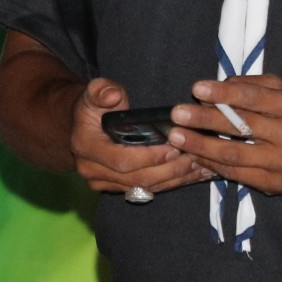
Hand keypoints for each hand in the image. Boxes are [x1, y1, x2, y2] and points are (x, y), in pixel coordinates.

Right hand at [70, 76, 209, 197]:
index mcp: (86, 147)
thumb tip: (114, 96)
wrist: (80, 125)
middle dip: (170, 170)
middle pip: (138, 179)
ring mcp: (103, 183)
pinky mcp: (116, 188)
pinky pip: (147, 190)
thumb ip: (102, 91)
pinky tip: (192, 174)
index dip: (151, 157)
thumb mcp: (94, 92)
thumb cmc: (93, 106)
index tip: (175, 147)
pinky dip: (171, 183)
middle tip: (196, 157)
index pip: (123, 160)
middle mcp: (92, 170)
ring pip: (145, 188)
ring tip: (201, 167)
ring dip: (175, 179)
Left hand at [171, 73, 281, 195]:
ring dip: (201, 147)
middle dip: (204, 120)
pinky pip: (237, 175)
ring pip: (234, 155)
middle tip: (177, 114)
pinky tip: (194, 156)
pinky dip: (213, 165)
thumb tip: (219, 86)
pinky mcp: (275, 184)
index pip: (252, 98)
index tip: (197, 89)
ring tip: (177, 137)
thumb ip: (253, 86)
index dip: (223, 94)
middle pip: (240, 127)